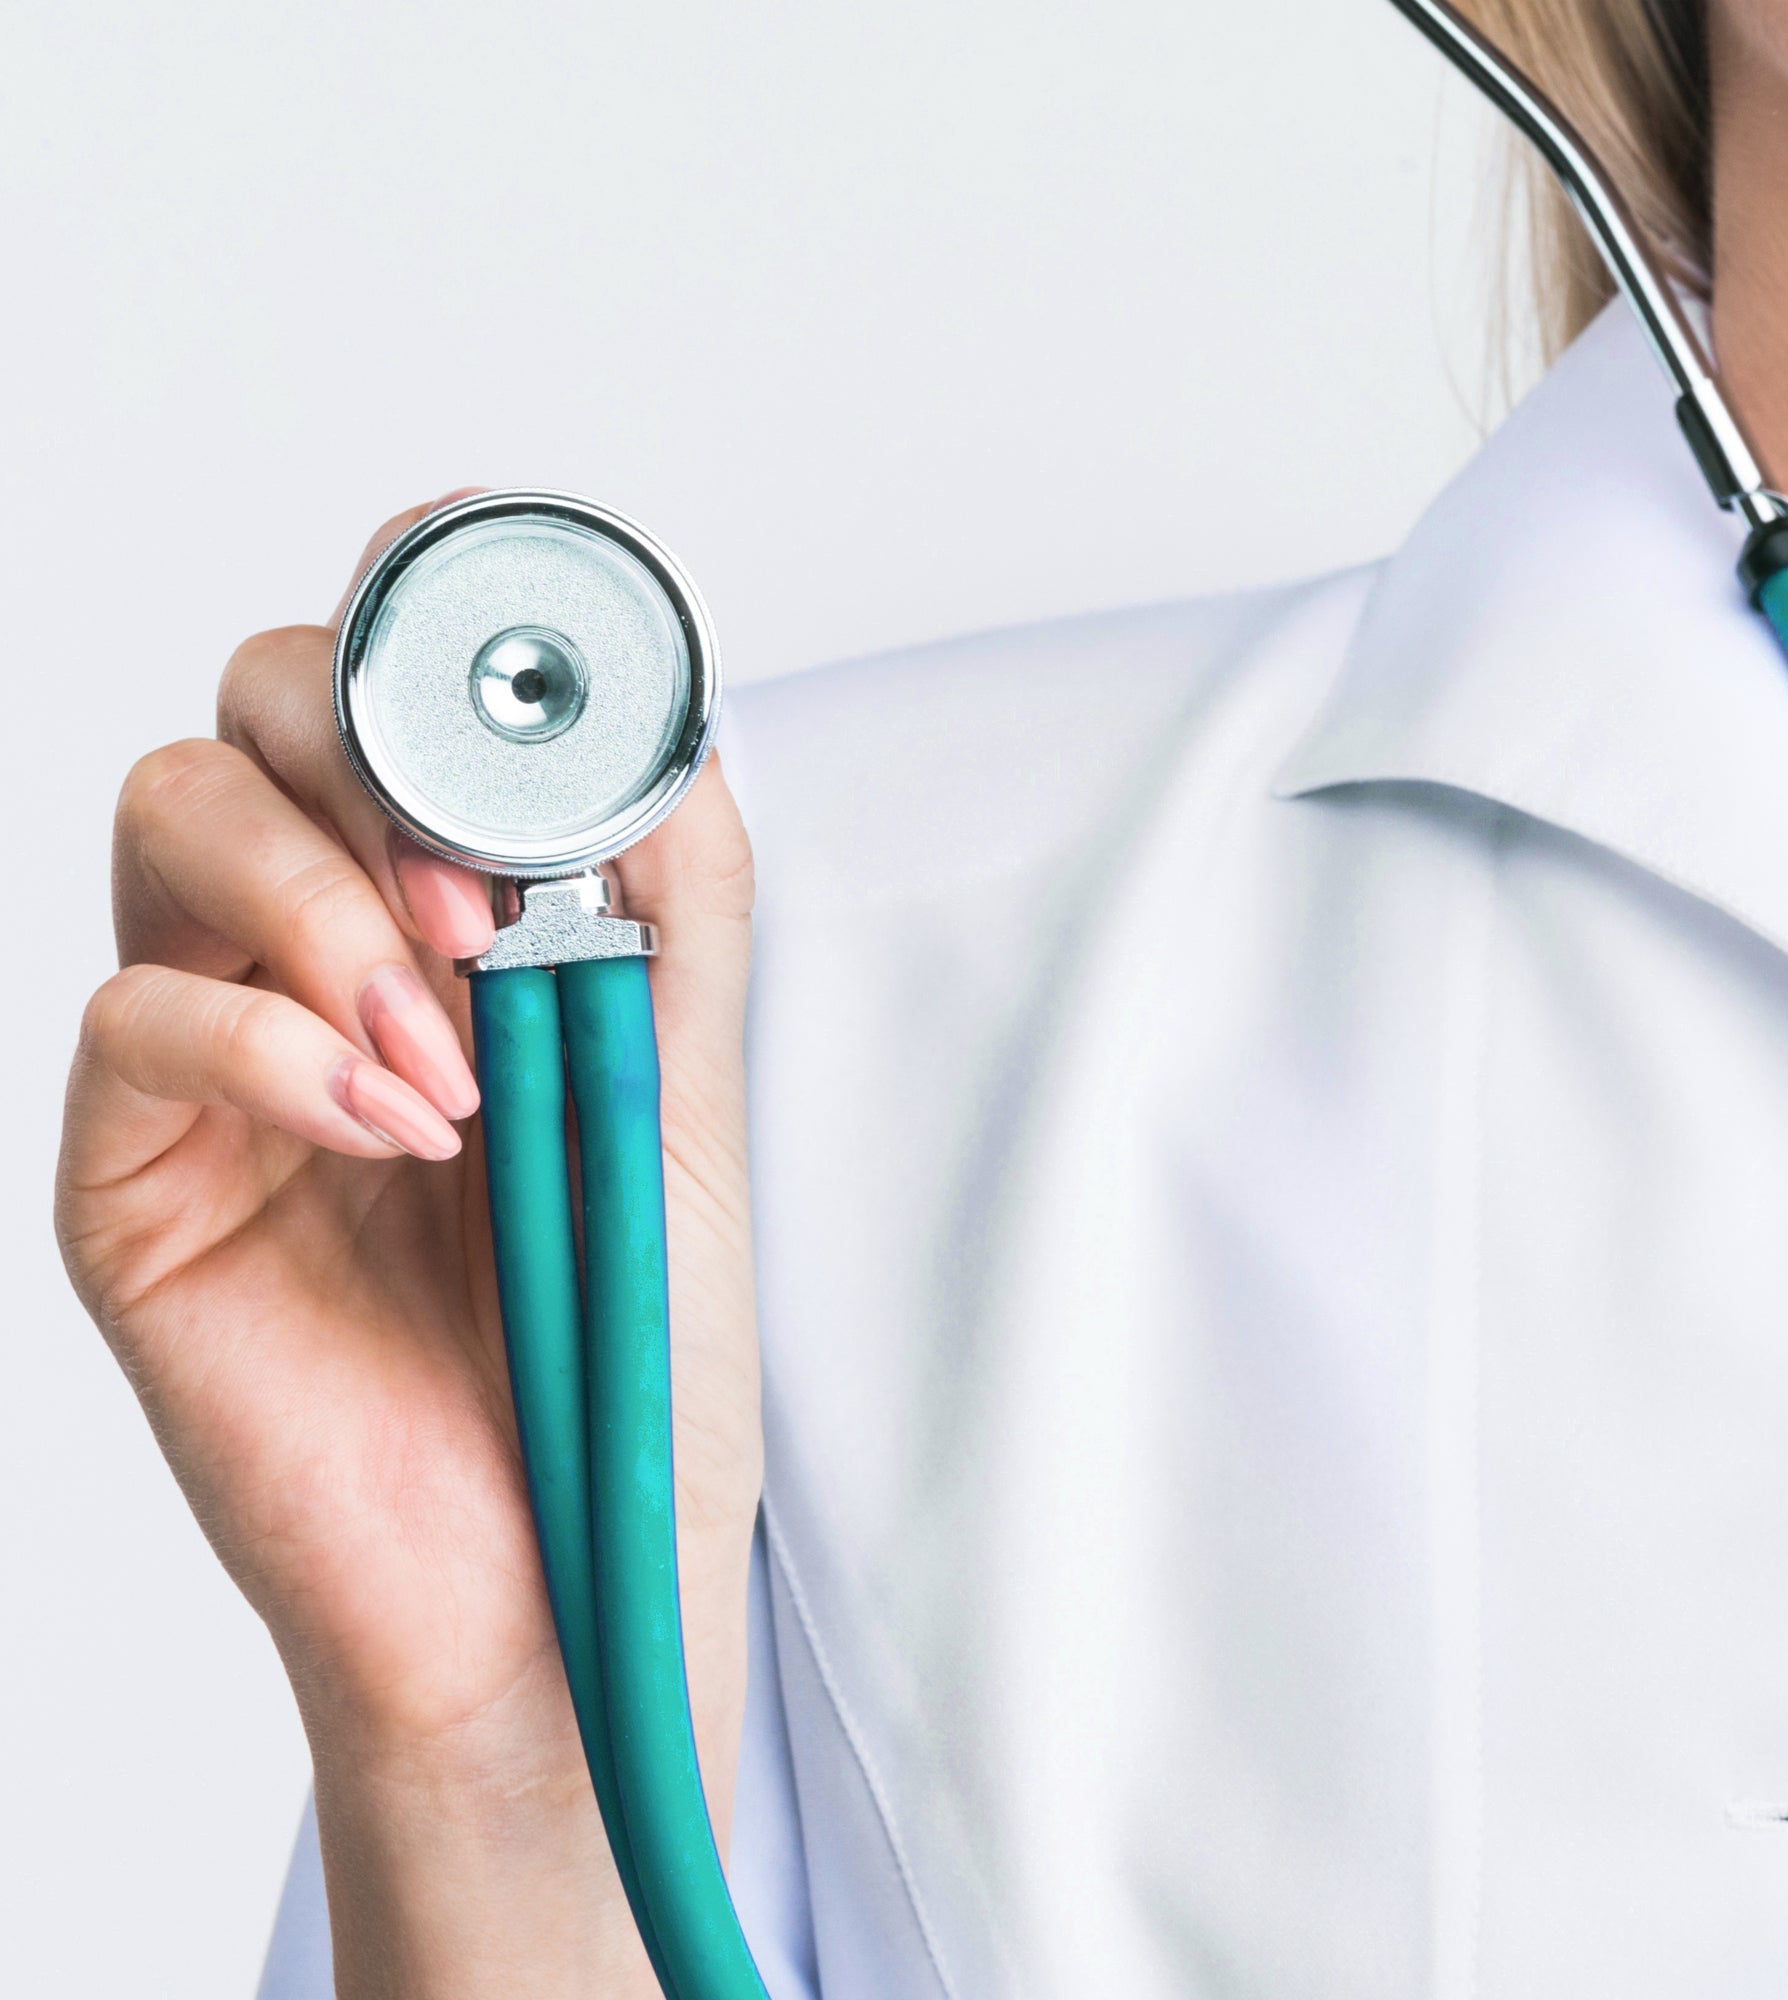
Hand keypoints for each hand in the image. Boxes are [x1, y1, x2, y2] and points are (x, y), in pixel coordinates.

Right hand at [54, 498, 761, 1996]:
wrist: (562, 1564)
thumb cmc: (620, 1340)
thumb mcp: (684, 1091)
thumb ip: (669, 904)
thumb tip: (664, 721)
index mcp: (447, 917)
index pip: (387, 697)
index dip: (419, 637)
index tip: (504, 685)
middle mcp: (314, 952)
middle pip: (256, 710)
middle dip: (370, 767)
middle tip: (491, 920)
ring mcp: (215, 1053)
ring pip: (171, 816)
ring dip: (323, 900)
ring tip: (449, 1056)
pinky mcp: (137, 1172)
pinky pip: (126, 1019)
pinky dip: (265, 1040)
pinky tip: (388, 1126)